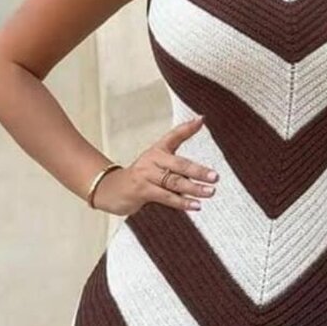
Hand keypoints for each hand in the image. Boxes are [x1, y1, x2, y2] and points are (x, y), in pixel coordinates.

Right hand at [92, 115, 218, 214]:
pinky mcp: (141, 190)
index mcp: (158, 150)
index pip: (173, 135)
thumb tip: (198, 144)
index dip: (187, 127)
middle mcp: (152, 159)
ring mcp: (146, 175)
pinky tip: (195, 205)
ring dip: (193, 188)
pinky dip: (181, 202)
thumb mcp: (158, 162)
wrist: (111, 189)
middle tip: (214, 176)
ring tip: (209, 192)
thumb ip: (179, 160)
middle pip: (178, 164)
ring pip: (173, 182)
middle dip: (198, 171)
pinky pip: (165, 196)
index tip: (201, 120)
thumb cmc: (141, 176)